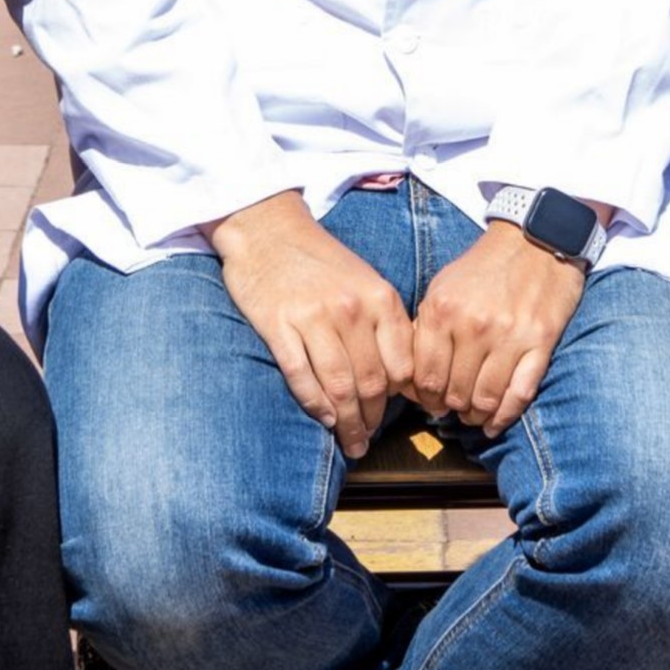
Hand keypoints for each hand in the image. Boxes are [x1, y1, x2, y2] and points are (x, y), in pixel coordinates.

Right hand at [207, 190, 413, 458]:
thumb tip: (399, 380)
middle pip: (370, 383)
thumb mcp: (365, 281)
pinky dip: (314, 404)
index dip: (400, 400)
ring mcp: (313, 318)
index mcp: (379, 299)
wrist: (268, 228)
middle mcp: (350, 310)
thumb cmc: (320, 260)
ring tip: (349, 441)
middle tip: (367, 440)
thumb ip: (384, 324)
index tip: (394, 415)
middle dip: (371, 420)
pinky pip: (301, 377)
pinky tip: (322, 418)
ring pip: (338, 387)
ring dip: (346, 423)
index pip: (401, 366)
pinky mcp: (278, 325)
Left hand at [409, 222, 584, 435]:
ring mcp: (509, 337)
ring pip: (485, 399)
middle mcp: (474, 327)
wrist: (534, 239)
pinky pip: (519, 395)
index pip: (425, 377)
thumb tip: (411, 375)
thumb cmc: (483, 267)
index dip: (424, 398)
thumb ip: (425, 328)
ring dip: (475, 415)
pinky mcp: (540, 343)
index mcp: (442, 311)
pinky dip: (504, 416)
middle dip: (450, 409)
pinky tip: (494, 423)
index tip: (429, 401)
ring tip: (471, 415)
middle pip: (455, 393)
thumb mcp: (442, 287)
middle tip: (451, 410)